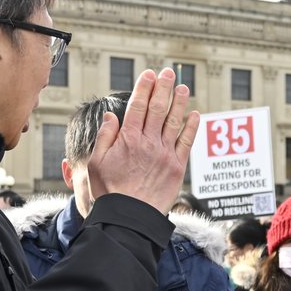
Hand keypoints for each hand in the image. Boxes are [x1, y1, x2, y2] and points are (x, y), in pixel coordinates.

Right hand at [87, 68, 200, 212]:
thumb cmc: (110, 192)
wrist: (130, 217)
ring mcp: (165, 154)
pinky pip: (187, 142)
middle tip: (169, 72)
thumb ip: (105, 137)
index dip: (144, 88)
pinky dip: (191, 126)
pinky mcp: (177, 167)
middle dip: (163, 87)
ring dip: (179, 102)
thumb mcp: (96, 163)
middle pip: (158, 108)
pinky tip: (194, 114)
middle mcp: (148, 142)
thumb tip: (111, 116)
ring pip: (174, 121)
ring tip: (182, 87)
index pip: (137, 106)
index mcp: (128, 139)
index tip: (149, 74)